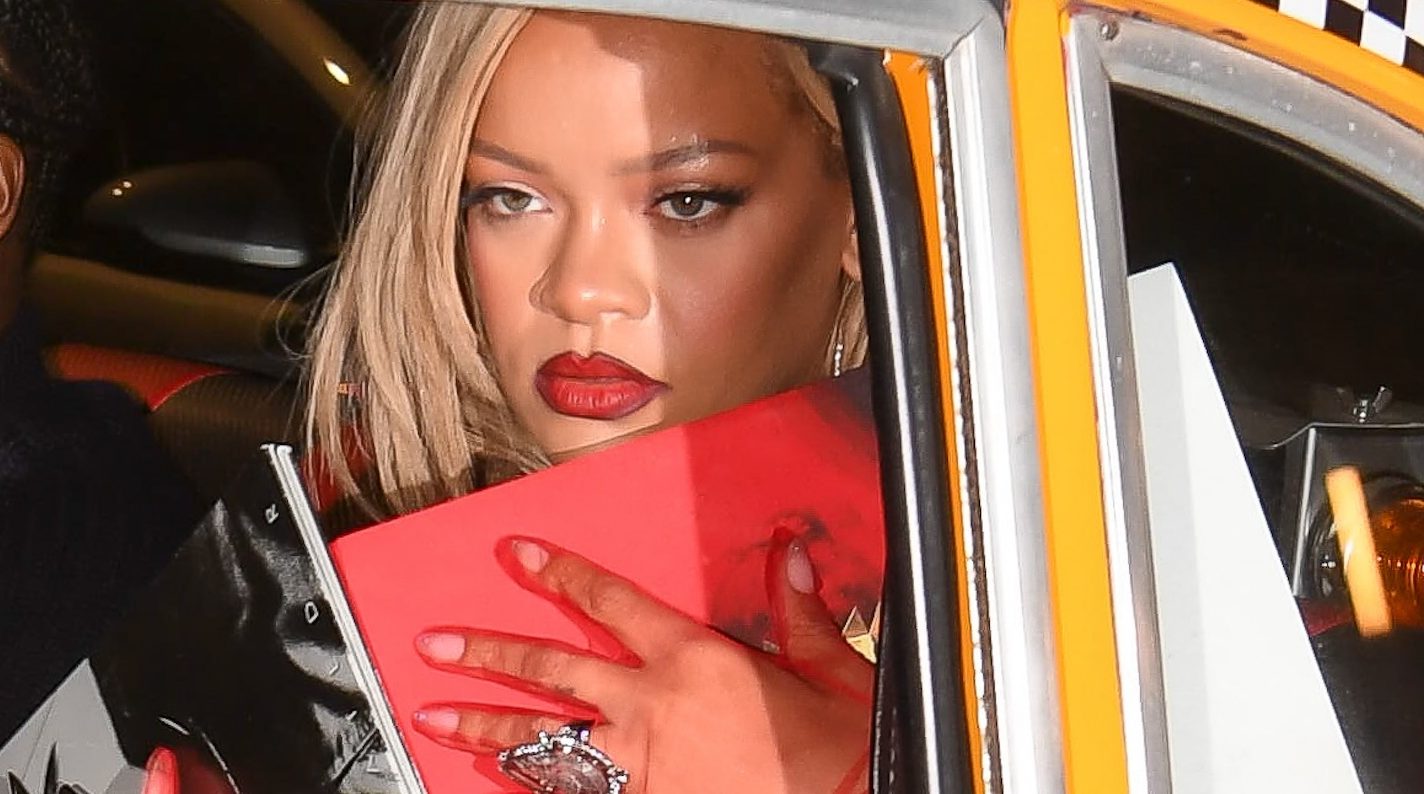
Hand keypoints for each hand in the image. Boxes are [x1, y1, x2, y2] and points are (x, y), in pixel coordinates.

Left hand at [411, 530, 873, 793]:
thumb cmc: (834, 745)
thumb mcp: (828, 667)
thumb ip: (799, 612)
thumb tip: (788, 557)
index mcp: (692, 657)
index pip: (612, 600)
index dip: (563, 574)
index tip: (521, 555)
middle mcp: (650, 703)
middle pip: (552, 669)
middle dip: (487, 654)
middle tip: (436, 645)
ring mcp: (637, 761)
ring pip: (543, 739)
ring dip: (484, 727)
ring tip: (435, 718)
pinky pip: (572, 792)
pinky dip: (534, 784)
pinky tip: (499, 779)